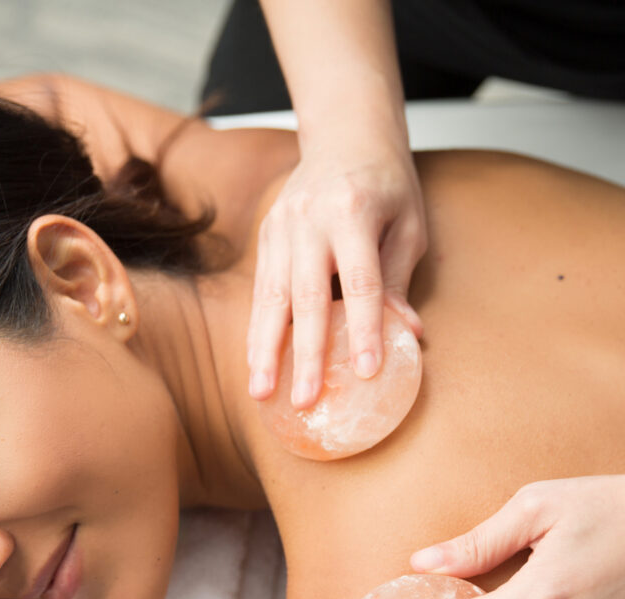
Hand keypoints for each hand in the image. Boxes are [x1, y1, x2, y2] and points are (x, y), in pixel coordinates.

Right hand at [247, 136, 425, 409]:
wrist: (346, 132)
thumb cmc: (386, 183)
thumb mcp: (408, 224)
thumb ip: (398, 279)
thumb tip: (406, 334)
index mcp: (354, 211)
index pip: (360, 282)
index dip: (364, 329)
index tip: (366, 372)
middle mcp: (310, 220)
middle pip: (307, 298)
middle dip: (305, 354)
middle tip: (304, 399)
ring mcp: (282, 227)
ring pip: (271, 298)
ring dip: (265, 350)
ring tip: (261, 393)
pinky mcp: (267, 236)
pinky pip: (260, 292)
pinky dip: (258, 331)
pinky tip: (256, 364)